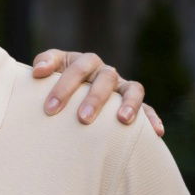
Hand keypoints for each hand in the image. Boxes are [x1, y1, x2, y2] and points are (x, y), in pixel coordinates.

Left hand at [32, 50, 163, 135]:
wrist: (68, 95)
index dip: (64, 86)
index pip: (78, 68)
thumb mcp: (48, 70)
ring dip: (129, 103)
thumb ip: (43, 64)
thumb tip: (38, 72)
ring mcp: (121, 87)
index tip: (50, 108)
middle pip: (105, 78)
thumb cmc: (54, 83)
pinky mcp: (134, 103)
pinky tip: (156, 133)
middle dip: (94, 99)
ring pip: (132, 89)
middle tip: (82, 118)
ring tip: (122, 120)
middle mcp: (105, 72)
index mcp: (85, 62)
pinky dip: (152, 118)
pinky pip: (148, 108)